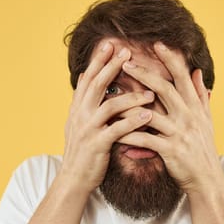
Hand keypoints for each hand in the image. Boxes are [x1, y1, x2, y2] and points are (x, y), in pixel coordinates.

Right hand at [61, 41, 154, 192]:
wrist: (73, 178)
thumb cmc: (82, 149)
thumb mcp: (77, 121)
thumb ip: (82, 99)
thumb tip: (83, 75)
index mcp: (78, 107)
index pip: (88, 78)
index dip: (98, 61)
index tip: (109, 44)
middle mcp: (80, 114)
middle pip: (96, 85)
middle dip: (111, 67)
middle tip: (127, 52)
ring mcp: (88, 129)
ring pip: (109, 107)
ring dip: (131, 97)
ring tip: (150, 92)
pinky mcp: (97, 144)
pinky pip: (117, 130)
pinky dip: (133, 122)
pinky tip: (148, 116)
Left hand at [117, 42, 223, 193]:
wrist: (207, 179)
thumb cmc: (204, 148)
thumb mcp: (206, 119)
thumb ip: (201, 95)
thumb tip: (198, 72)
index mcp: (195, 106)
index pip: (182, 77)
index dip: (171, 59)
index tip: (158, 44)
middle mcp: (188, 116)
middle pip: (164, 89)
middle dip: (144, 73)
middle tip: (125, 62)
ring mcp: (179, 133)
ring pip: (151, 113)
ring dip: (129, 104)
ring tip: (111, 96)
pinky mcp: (170, 150)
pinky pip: (145, 139)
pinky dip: (129, 134)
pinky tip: (115, 130)